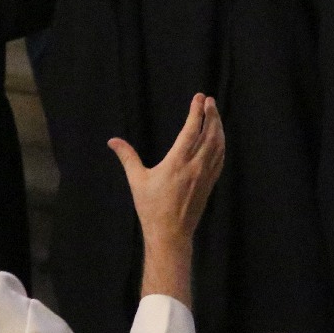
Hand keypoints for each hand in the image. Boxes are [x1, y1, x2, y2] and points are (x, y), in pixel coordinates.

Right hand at [110, 94, 224, 305]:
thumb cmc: (151, 208)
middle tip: (209, 101)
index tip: (199, 97)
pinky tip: (218, 139)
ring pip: (218, 145)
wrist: (171, 234)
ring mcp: (205, 175)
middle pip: (210, 134)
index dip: (196, 112)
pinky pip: (220, 158)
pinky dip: (221, 144)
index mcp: (177, 163)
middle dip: (211, 115)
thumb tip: (112, 141)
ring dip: (218, 128)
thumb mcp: (137, 180)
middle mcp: (195, 167)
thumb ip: (127, 157)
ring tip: (215, 115)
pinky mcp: (210, 184)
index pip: (191, 130)